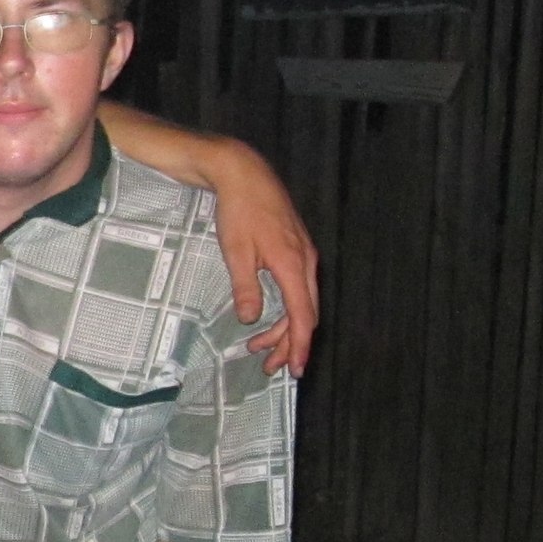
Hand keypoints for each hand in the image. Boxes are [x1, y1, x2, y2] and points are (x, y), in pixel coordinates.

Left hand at [207, 144, 318, 376]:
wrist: (245, 173)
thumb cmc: (239, 210)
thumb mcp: (235, 251)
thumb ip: (245, 287)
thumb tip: (250, 319)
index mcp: (293, 265)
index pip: (302, 315)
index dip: (299, 345)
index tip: (295, 368)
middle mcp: (306, 262)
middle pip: (306, 313)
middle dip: (290, 343)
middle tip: (271, 366)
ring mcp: (304, 254)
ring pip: (303, 301)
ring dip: (286, 327)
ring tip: (262, 347)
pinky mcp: (297, 249)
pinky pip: (299, 287)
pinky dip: (288, 307)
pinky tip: (271, 317)